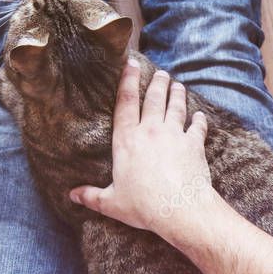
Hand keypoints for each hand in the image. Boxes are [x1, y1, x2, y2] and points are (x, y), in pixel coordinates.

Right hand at [69, 59, 217, 241]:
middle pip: (153, 99)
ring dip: (177, 94)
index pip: (125, 103)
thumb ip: (92, 196)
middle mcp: (150, 131)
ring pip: (176, 107)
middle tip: (160, 72)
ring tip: (177, 85)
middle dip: (157, 82)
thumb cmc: (143, 206)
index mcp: (126, 140)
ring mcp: (174, 135)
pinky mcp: (194, 144)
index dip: (127, 81)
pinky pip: (197, 127)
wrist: (179, 209)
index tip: (131, 64)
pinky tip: (200, 116)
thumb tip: (72, 196)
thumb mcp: (111, 203)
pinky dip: (199, 120)